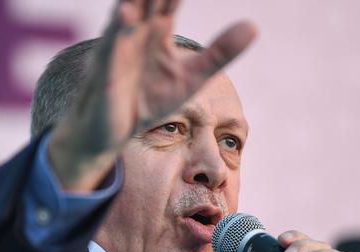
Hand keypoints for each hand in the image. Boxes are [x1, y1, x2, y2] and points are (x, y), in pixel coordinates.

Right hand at [48, 0, 256, 190]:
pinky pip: (111, 44)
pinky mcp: (106, 69)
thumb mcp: (192, 77)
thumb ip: (220, 52)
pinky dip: (118, 29)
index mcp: (158, 26)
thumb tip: (254, 26)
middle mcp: (137, 27)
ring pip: (128, 9)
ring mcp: (119, 44)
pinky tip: (128, 15)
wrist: (114, 130)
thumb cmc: (149, 98)